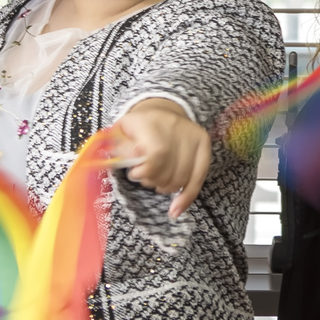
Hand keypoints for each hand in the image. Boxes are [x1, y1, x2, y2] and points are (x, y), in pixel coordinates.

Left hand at [112, 98, 213, 219]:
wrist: (161, 109)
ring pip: (180, 179)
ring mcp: (193, 135)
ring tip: (155, 178)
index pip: (156, 155)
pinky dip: (186, 198)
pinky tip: (175, 210)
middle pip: (168, 171)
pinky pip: (198, 178)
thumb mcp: (119, 133)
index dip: (144, 171)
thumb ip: (116, 148)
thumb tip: (116, 162)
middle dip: (151, 180)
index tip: (134, 173)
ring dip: (163, 187)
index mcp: (152, 120)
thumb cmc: (136, 127)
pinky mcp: (204, 144)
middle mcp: (176, 126)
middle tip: (142, 175)